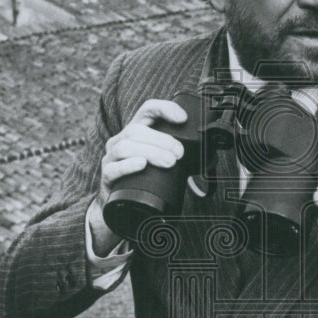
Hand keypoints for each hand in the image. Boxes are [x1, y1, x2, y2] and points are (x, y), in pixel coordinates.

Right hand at [88, 99, 187, 254]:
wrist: (122, 208)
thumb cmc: (146, 180)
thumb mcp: (162, 164)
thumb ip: (181, 157)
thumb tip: (210, 159)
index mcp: (137, 132)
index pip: (148, 110)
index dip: (164, 109)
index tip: (183, 118)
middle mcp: (121, 140)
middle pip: (137, 130)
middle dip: (162, 140)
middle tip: (180, 154)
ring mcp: (111, 158)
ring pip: (126, 146)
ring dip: (151, 152)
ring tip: (169, 162)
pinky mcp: (107, 177)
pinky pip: (114, 168)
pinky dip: (128, 165)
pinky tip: (141, 165)